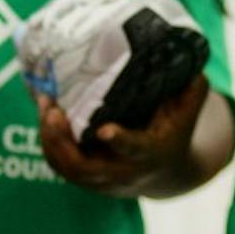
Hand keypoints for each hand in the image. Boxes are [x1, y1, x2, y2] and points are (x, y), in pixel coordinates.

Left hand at [37, 74, 209, 195]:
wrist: (166, 173)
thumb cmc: (176, 131)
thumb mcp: (189, 110)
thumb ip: (190, 87)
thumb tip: (184, 53)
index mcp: (151, 153)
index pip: (134, 149)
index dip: (120, 141)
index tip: (104, 130)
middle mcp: (123, 171)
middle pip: (85, 168)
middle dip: (63, 142)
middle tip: (53, 111)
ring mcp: (100, 179)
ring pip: (66, 168)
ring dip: (49, 140)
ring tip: (44, 105)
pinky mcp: (84, 179)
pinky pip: (59, 165)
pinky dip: (49, 142)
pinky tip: (45, 114)